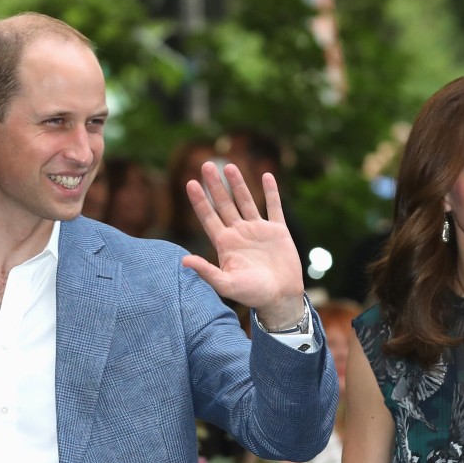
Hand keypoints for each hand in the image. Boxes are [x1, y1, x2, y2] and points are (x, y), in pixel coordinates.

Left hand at [182, 161, 304, 326]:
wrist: (280, 298)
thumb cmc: (252, 294)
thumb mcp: (226, 284)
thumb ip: (206, 272)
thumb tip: (183, 261)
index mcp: (225, 243)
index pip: (208, 217)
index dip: (200, 201)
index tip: (190, 183)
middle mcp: (239, 233)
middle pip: (224, 204)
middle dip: (215, 185)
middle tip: (206, 165)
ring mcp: (258, 230)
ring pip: (246, 201)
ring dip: (238, 184)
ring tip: (229, 166)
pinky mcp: (278, 231)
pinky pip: (274, 207)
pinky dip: (271, 192)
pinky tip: (266, 176)